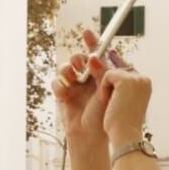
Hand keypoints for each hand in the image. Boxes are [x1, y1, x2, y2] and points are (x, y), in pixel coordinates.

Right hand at [53, 28, 125, 149]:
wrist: (93, 136)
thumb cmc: (107, 116)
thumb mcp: (110, 89)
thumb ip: (104, 71)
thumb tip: (93, 56)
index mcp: (104, 75)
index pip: (98, 54)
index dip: (93, 42)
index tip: (87, 33)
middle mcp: (90, 79)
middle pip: (80, 58)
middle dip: (78, 57)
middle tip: (80, 62)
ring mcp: (76, 86)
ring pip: (66, 68)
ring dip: (67, 69)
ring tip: (71, 76)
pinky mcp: (64, 94)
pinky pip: (57, 83)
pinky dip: (60, 86)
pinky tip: (65, 92)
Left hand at [101, 65, 152, 147]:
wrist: (125, 135)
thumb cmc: (122, 124)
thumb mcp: (121, 100)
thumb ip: (118, 85)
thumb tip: (105, 68)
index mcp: (145, 85)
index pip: (128, 70)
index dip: (116, 71)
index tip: (109, 60)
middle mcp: (143, 79)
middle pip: (119, 68)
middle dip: (109, 80)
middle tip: (110, 98)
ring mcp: (136, 78)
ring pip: (112, 71)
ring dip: (106, 87)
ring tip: (112, 104)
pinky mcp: (126, 80)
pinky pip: (107, 75)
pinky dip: (104, 88)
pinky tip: (110, 101)